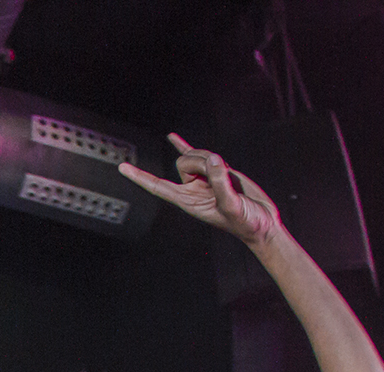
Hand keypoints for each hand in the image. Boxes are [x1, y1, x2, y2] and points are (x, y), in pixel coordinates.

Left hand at [120, 133, 282, 249]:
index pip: (158, 187)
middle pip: (183, 163)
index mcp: (188, 201)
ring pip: (197, 156)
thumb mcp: (231, 204)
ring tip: (229, 177)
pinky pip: (196, 154)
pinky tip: (171, 137)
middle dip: (200, 161)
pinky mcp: (216, 171)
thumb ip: (220, 182)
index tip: (122, 168)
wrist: (261, 222)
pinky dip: (183, 145)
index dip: (141, 177)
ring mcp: (204, 179)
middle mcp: (191, 189)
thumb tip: (214, 160)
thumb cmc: (245, 221)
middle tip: (220, 174)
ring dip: (211, 159)